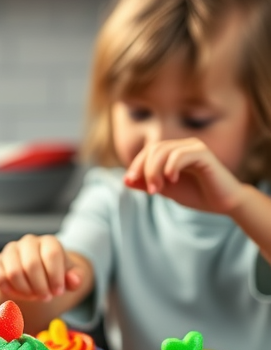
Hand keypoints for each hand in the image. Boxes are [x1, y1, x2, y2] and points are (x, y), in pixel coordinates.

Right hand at [0, 234, 82, 301]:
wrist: (36, 275)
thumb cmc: (54, 275)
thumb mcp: (69, 277)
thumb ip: (76, 278)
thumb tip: (74, 280)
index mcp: (49, 242)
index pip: (51, 254)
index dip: (55, 277)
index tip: (58, 292)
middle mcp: (28, 242)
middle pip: (31, 264)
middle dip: (40, 287)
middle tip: (46, 297)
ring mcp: (10, 250)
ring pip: (13, 272)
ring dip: (25, 290)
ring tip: (33, 295)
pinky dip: (8, 290)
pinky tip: (18, 294)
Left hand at [124, 138, 244, 213]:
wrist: (224, 203)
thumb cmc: (197, 195)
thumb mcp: (166, 190)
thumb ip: (147, 184)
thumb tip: (125, 180)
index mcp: (173, 152)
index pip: (148, 151)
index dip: (136, 164)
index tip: (130, 181)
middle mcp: (183, 146)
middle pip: (154, 149)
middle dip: (145, 169)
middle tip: (149, 191)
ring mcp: (194, 147)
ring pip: (164, 151)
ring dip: (155, 171)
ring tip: (157, 190)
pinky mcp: (204, 154)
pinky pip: (181, 154)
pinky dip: (172, 166)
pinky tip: (172, 180)